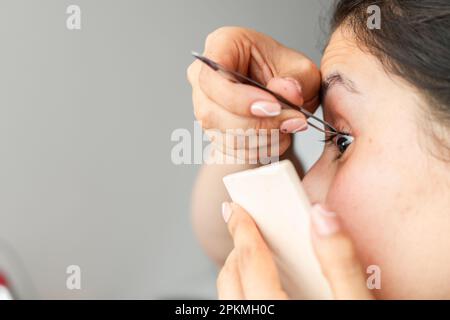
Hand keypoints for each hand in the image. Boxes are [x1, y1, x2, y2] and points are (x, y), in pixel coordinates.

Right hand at [187, 27, 319, 160]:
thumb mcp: (301, 69)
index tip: (273, 107)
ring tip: (288, 128)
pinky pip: (230, 149)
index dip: (239, 99)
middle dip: (257, 124)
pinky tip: (277, 137)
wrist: (285, 94)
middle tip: (291, 121)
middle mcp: (205, 76)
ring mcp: (205, 105)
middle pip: (212, 112)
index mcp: (222, 46)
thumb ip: (296, 79)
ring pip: (222, 134)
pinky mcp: (213, 130)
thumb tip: (287, 92)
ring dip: (261, 138)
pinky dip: (258, 149)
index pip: (212, 77)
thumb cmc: (285, 72)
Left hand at [217, 202, 373, 299]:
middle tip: (250, 228)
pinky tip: (269, 287)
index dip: (242, 229)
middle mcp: (256, 319)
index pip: (249, 262)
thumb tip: (323, 217)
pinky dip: (245, 290)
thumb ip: (341, 263)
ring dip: (239, 271)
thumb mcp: (356, 303)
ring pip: (230, 296)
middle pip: (230, 277)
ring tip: (257, 256)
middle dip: (238, 248)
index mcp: (277, 308)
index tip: (237, 208)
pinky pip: (242, 307)